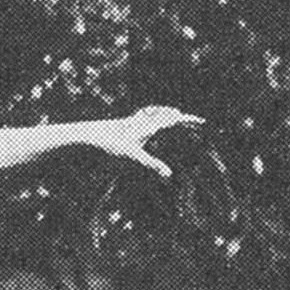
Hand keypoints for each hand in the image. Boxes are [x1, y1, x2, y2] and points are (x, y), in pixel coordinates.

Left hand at [90, 105, 204, 177]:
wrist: (86, 135)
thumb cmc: (109, 145)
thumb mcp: (133, 157)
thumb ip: (152, 165)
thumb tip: (170, 175)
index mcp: (148, 126)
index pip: (174, 121)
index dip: (189, 121)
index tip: (202, 122)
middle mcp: (141, 121)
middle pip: (165, 115)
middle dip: (180, 118)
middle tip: (193, 121)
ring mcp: (131, 121)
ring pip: (153, 114)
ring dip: (165, 114)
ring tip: (173, 115)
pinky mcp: (121, 124)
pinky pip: (140, 117)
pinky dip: (149, 116)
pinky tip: (144, 119)